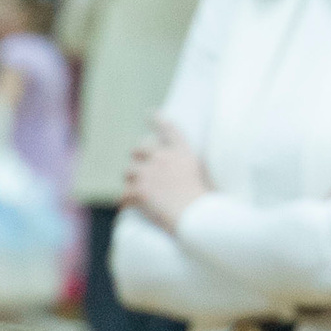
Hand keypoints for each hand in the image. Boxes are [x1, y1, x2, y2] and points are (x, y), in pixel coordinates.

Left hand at [120, 115, 210, 234]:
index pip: (168, 129)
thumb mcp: (203, 175)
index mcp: (181, 152)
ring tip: (136, 193)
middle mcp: (163, 157)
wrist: (198, 217)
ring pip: (128, 171)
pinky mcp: (139, 189)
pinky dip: (127, 202)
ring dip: (130, 181)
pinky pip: (125, 194)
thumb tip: (178, 174)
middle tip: (137, 170)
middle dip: (136, 158)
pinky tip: (130, 208)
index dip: (157, 119)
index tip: (150, 113)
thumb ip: (187, 168)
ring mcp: (149, 172)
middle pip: (138, 149)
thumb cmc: (205, 202)